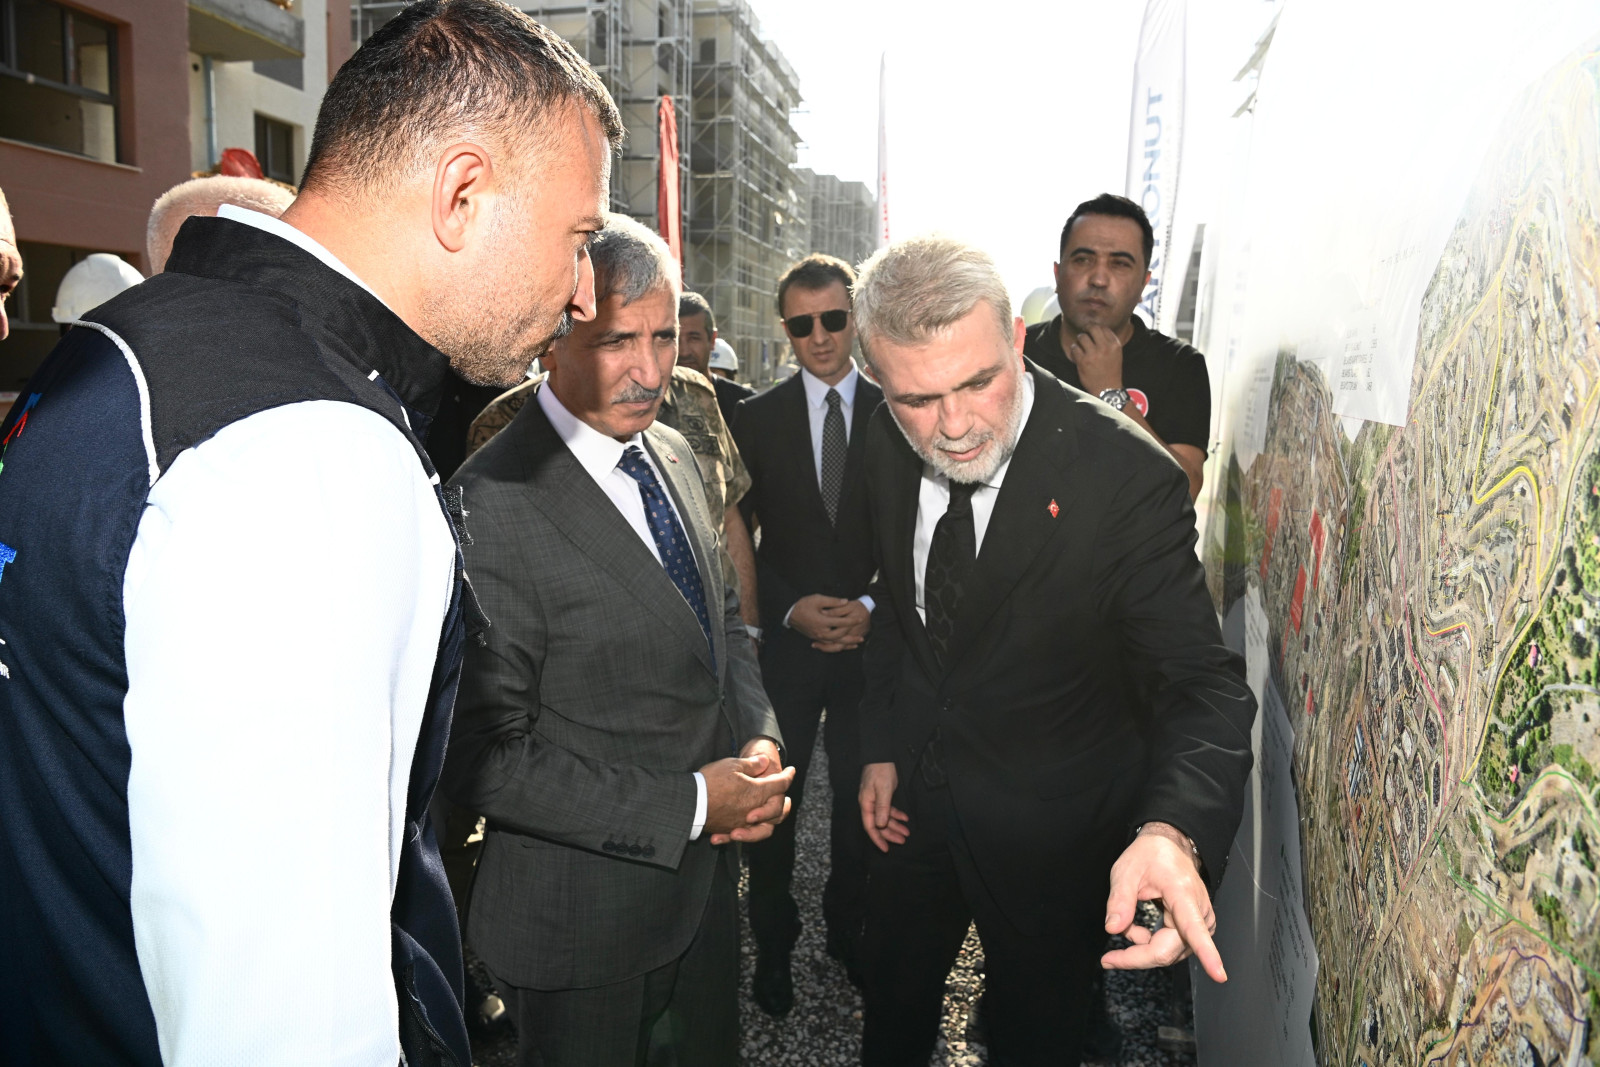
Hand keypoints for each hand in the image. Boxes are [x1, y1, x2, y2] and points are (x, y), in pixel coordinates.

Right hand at [700, 748, 793, 845]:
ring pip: (765, 828)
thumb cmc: (713, 780)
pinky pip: (742, 835)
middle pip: (778, 809)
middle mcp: (754, 811)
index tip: (791, 771)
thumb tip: (764, 761)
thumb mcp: (733, 765)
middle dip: (782, 801)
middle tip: (784, 796)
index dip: (788, 776)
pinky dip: (743, 834)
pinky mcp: (729, 830)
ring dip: (769, 821)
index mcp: (758, 792)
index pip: (781, 784)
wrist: (691, 801)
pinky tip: (739, 831)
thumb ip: (752, 764)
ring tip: (770, 817)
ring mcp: (742, 823)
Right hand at [789, 594, 865, 649]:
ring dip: (847, 644)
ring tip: (857, 643)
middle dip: (852, 636)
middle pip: (840, 637)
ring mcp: (818, 636)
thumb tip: (845, 602)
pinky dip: (838, 646)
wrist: (790, 613)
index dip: (852, 621)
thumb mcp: (817, 599)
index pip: (841, 622)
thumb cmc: (803, 605)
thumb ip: (832, 601)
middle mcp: (821, 632)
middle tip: (862, 636)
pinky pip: (829, 645)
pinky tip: (844, 645)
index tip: (860, 618)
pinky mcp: (816, 638)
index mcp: (822, 621)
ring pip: (835, 643)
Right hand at [858, 762, 908, 851]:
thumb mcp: (883, 790)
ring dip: (895, 825)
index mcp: (866, 804)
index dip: (878, 839)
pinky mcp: (882, 795)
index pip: (870, 826)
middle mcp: (869, 804)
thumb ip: (882, 808)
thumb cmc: (881, 771)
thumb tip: (880, 825)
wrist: (881, 754)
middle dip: (890, 833)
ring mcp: (875, 800)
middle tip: (903, 840)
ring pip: (885, 817)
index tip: (886, 849)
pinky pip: (888, 809)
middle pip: (879, 824)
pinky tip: (905, 818)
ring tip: (907, 832)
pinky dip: (896, 814)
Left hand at [1067, 324, 1124, 394]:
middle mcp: (1105, 347)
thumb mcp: (1116, 354)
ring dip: (1079, 340)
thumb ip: (1109, 342)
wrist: (1107, 389)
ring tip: (1080, 346)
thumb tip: (1097, 329)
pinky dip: (1074, 350)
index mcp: (1115, 345)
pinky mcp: (1083, 361)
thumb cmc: (1111, 371)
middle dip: (1087, 329)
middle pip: (1092, 328)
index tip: (1092, 331)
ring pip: (1082, 337)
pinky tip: (1077, 354)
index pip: (1103, 328)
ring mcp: (1093, 354)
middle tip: (1084, 332)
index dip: (1096, 328)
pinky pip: (1074, 348)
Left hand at [1100, 822, 1225, 981]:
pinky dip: (1149, 944)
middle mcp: (1199, 912)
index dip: (1207, 954)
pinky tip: (1137, 930)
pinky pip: (1170, 948)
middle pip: (1168, 951)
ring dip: (1142, 948)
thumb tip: (1113, 929)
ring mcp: (1201, 923)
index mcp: (1183, 894)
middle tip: (1108, 959)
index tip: (1219, 975)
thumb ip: (1119, 900)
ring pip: (1168, 953)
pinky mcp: (1197, 929)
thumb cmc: (1150, 856)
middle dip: (1137, 957)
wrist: (1170, 846)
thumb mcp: (1126, 871)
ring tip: (1126, 925)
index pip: (1194, 929)